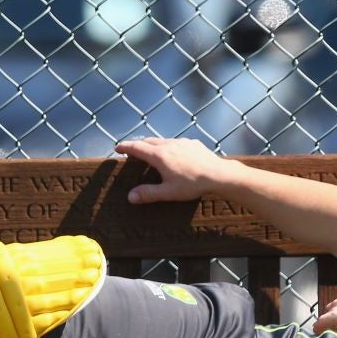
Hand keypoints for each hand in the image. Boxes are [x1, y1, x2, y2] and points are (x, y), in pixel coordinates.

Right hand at [114, 137, 232, 203]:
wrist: (218, 174)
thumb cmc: (192, 184)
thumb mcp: (168, 192)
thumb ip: (148, 194)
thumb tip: (130, 197)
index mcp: (159, 156)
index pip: (137, 147)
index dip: (125, 147)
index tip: (117, 147)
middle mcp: (168, 144)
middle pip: (148, 141)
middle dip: (138, 144)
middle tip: (131, 150)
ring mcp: (182, 142)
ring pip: (162, 140)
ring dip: (153, 144)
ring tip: (150, 151)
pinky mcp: (193, 143)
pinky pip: (176, 142)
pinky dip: (168, 146)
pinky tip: (173, 154)